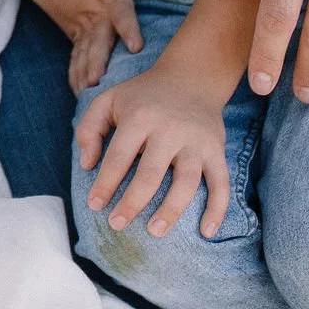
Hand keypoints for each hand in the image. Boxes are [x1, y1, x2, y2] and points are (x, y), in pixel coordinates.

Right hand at [17, 0, 174, 92]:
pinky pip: (74, 58)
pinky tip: (79, 91)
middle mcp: (93, 16)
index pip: (121, 14)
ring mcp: (80, 28)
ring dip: (85, 73)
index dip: (128, 30)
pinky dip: (75, 75)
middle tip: (99, 81)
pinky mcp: (72, 35)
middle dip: (98, 62)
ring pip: (83, 54)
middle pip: (98, 41)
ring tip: (88, 92)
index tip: (135, 46)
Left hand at [77, 62, 232, 238]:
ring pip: (186, 182)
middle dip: (132, 203)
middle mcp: (169, 130)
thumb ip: (89, 128)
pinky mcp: (217, 150)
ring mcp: (196, 142)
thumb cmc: (142, 95)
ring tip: (154, 232)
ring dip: (171, 210)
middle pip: (150, 174)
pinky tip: (207, 231)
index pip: (119, 157)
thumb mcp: (108, 99)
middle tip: (117, 224)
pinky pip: (221, 183)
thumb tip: (87, 165)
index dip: (105, 184)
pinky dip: (218, 208)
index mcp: (139, 117)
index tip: (95, 206)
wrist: (191, 77)